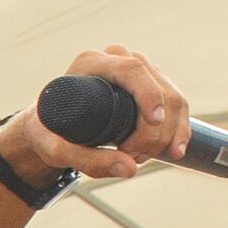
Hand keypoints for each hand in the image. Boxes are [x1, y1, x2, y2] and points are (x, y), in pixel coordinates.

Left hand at [0, 43, 192, 185]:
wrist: (49, 128)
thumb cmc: (48, 133)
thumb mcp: (57, 150)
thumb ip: (88, 161)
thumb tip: (131, 168)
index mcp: (90, 63)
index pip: (132, 69)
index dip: (149, 94)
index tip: (153, 122)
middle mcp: (116, 59)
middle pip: (158, 87)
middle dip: (156, 129)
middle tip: (134, 158)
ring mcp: (137, 70)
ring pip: (172, 98)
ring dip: (167, 133)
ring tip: (139, 158)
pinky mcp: (150, 85)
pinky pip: (176, 105)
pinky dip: (179, 129)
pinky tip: (174, 151)